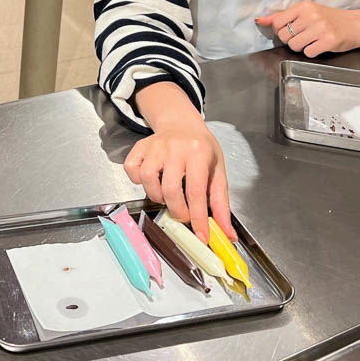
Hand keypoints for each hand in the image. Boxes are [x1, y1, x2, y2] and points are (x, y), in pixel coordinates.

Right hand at [122, 121, 233, 243]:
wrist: (182, 124)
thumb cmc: (201, 149)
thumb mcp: (218, 171)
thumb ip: (221, 203)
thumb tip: (227, 233)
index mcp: (198, 152)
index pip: (196, 192)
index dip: (198, 218)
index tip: (201, 236)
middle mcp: (174, 147)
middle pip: (170, 189)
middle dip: (178, 211)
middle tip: (184, 214)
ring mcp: (154, 147)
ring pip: (147, 180)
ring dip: (157, 197)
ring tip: (168, 196)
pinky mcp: (140, 148)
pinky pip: (132, 171)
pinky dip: (138, 181)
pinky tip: (152, 181)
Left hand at [255, 2, 359, 57]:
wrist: (357, 24)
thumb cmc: (329, 18)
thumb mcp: (307, 12)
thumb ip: (283, 17)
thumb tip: (260, 20)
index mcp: (304, 6)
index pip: (278, 22)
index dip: (281, 30)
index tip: (292, 30)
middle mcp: (312, 15)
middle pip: (285, 36)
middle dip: (291, 40)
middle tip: (304, 36)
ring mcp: (321, 28)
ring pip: (294, 46)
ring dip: (301, 47)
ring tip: (312, 41)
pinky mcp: (329, 41)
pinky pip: (308, 53)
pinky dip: (312, 52)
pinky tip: (320, 45)